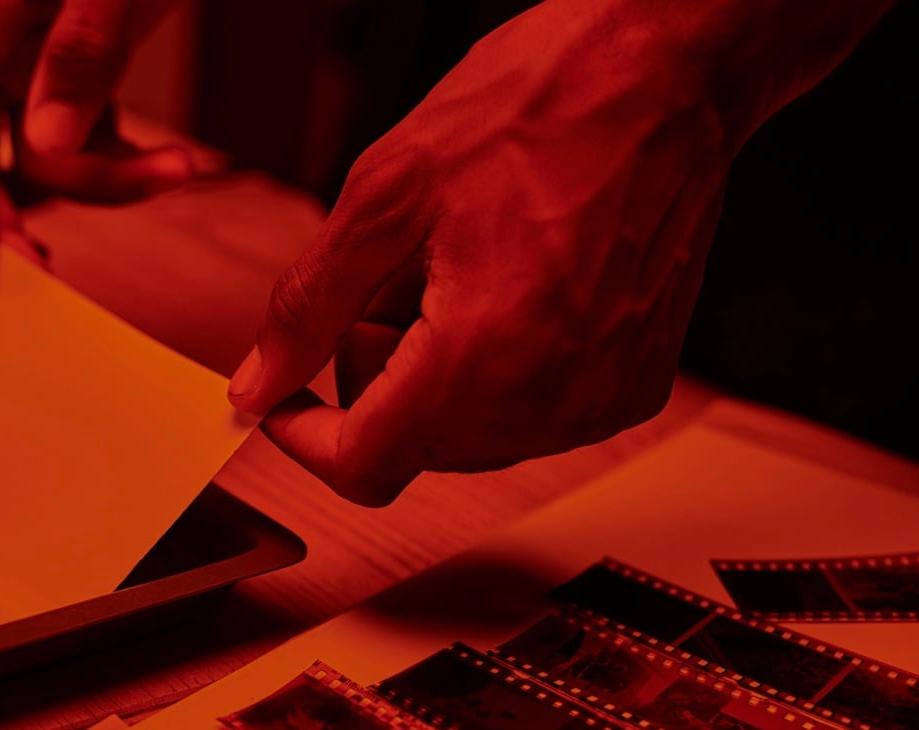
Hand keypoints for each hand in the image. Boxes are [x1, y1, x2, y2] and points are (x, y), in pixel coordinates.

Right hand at [0, 0, 192, 285]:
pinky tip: (167, 163)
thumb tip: (48, 138)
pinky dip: (129, 166)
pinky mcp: (87, 77)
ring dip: (112, 180)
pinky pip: (94, 146)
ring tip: (175, 168)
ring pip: (55, 159)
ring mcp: (46, 66)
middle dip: (22, 216)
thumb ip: (75, 50)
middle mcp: (7, 45)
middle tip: (46, 275)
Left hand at [227, 0, 743, 505]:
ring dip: (437, 374)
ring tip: (460, 272)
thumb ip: (306, 308)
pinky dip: (498, 369)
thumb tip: (257, 384)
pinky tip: (509, 287)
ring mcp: (601, 400)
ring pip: (469, 437)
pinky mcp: (634, 385)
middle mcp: (552, 400)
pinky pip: (530, 414)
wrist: (661, 73)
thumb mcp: (385, 195)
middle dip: (378, 380)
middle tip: (395, 281)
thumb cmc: (541, 107)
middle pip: (413, 451)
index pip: (362, 467)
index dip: (304, 437)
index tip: (286, 399)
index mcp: (482, 359)